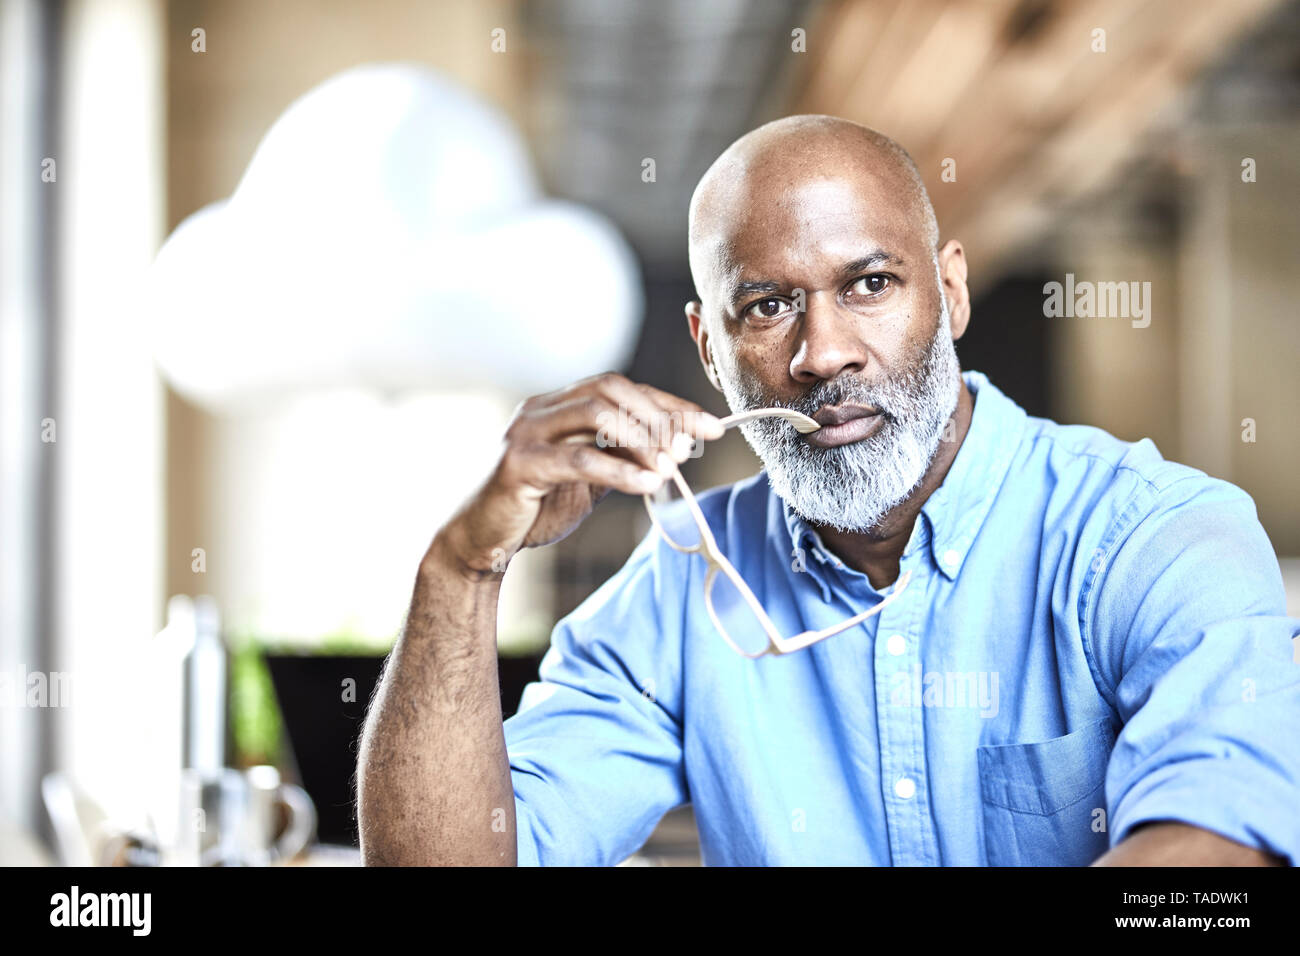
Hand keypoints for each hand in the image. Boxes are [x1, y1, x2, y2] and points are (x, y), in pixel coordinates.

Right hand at [435, 372, 724, 576]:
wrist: (479, 542)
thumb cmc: (534, 508)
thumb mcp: (588, 479)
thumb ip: (620, 457)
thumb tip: (674, 448)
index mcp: (557, 405)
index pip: (623, 389)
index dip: (670, 406)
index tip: (710, 428)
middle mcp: (540, 408)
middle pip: (611, 390)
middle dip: (658, 416)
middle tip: (688, 450)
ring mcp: (526, 431)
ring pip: (595, 414)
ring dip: (642, 439)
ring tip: (669, 469)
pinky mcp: (519, 464)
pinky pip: (578, 458)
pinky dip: (619, 470)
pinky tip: (647, 484)